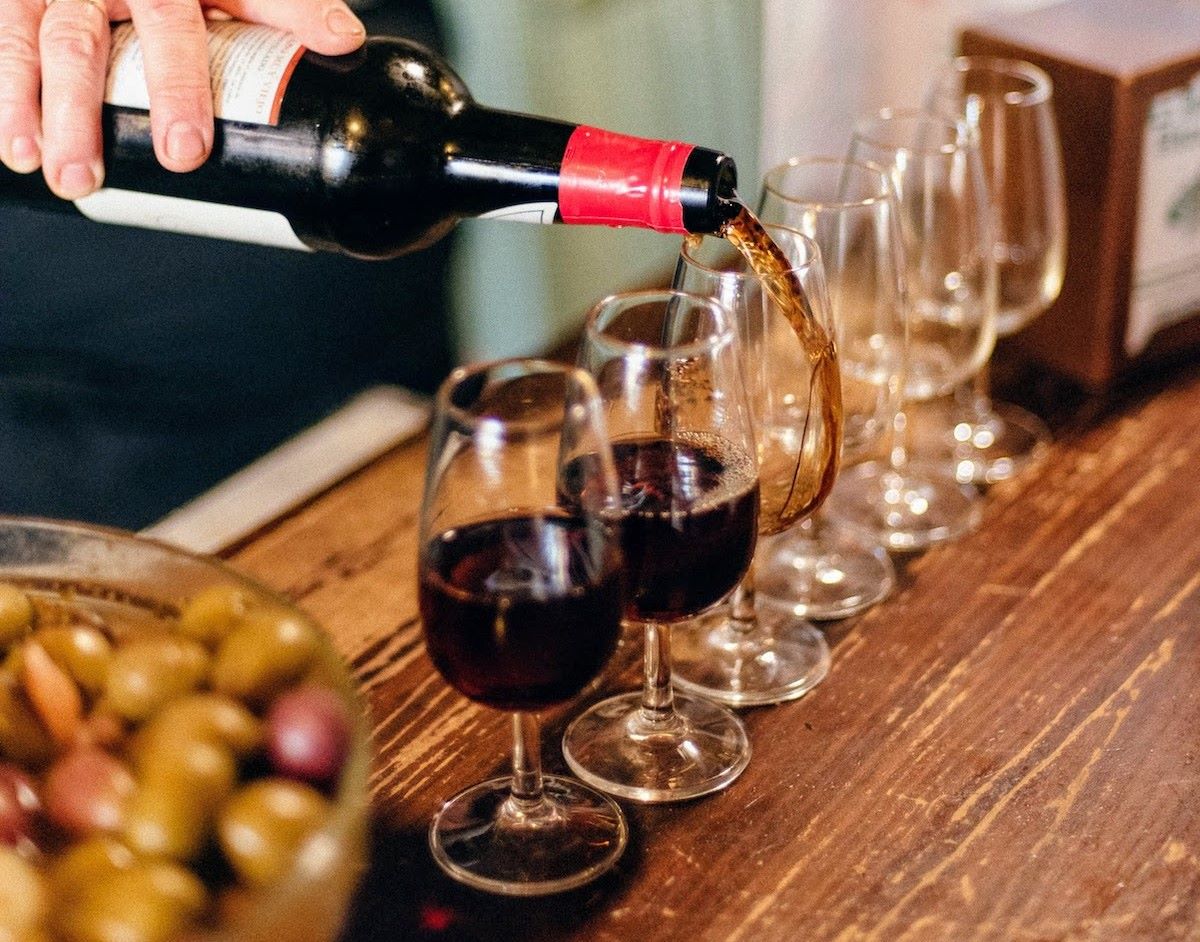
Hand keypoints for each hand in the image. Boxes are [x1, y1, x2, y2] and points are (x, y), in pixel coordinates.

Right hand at [0, 0, 366, 198]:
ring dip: (29, 109)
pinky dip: (3, 95)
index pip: (172, 28)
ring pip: (30, 43)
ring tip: (47, 171)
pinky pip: (1, 41)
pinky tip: (10, 148)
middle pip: (81, 43)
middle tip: (86, 179)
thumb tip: (344, 41)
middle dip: (82, 114)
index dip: (178, 87)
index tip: (184, 150)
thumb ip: (290, 4)